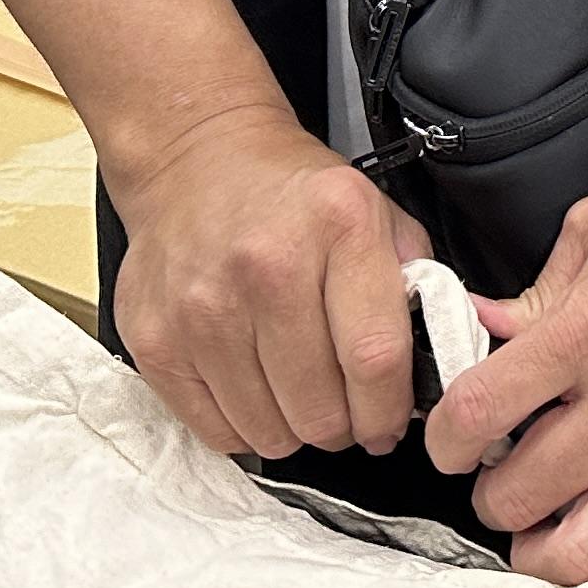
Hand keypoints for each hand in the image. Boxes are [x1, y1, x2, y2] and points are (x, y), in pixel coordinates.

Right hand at [109, 100, 430, 461]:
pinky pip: (214, 431)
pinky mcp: (154, 340)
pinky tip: (255, 392)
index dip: (389, 410)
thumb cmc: (294, 195)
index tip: (389, 424)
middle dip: (345, 427)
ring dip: (293, 430)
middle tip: (344, 412)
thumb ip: (414, 283)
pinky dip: (243, 427)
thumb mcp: (375, 211)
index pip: (376, 357)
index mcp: (339, 226)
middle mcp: (267, 265)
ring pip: (268, 430)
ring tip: (298, 396)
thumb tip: (433, 363)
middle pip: (321, 408)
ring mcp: (202, 306)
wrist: (196, 157)